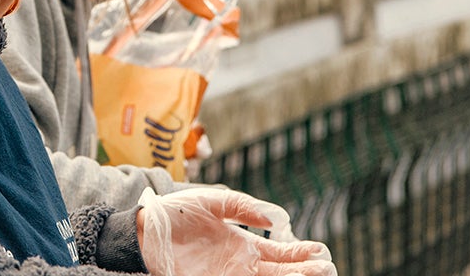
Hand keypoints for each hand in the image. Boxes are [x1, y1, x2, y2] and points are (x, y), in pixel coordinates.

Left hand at [137, 188, 335, 275]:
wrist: (143, 228)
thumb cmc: (176, 213)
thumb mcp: (214, 202)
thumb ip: (243, 206)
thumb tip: (274, 219)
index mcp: (244, 244)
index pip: (283, 254)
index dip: (303, 254)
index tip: (322, 253)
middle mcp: (241, 265)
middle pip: (282, 273)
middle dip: (306, 272)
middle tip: (327, 270)